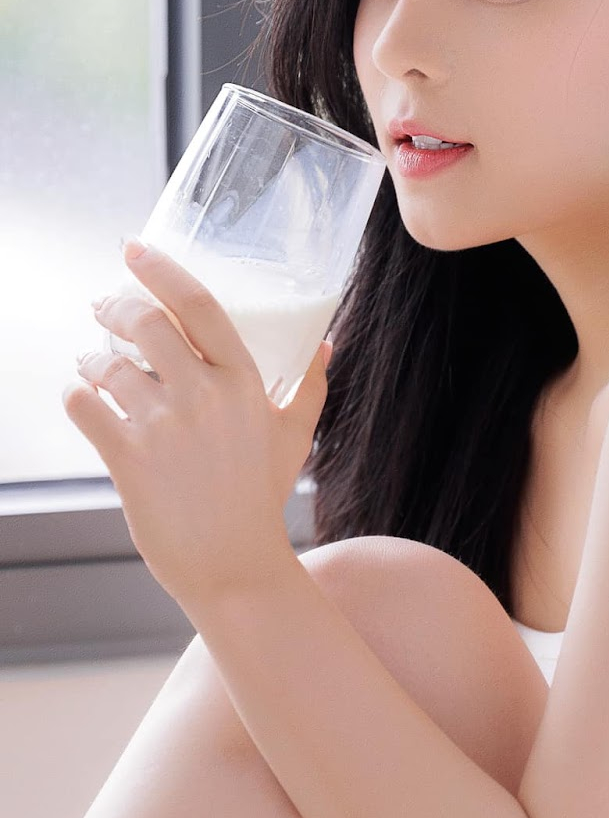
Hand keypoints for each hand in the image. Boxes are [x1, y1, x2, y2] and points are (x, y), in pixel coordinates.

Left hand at [63, 237, 331, 612]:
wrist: (234, 566)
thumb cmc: (262, 499)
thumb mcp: (294, 436)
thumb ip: (309, 386)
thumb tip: (325, 345)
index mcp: (244, 383)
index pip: (199, 305)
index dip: (161, 270)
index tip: (134, 251)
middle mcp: (205, 397)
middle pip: (146, 323)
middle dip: (115, 308)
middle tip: (104, 308)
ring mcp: (164, 428)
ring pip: (108, 365)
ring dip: (90, 357)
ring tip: (90, 363)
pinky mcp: (129, 459)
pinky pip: (83, 405)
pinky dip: (74, 394)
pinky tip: (80, 396)